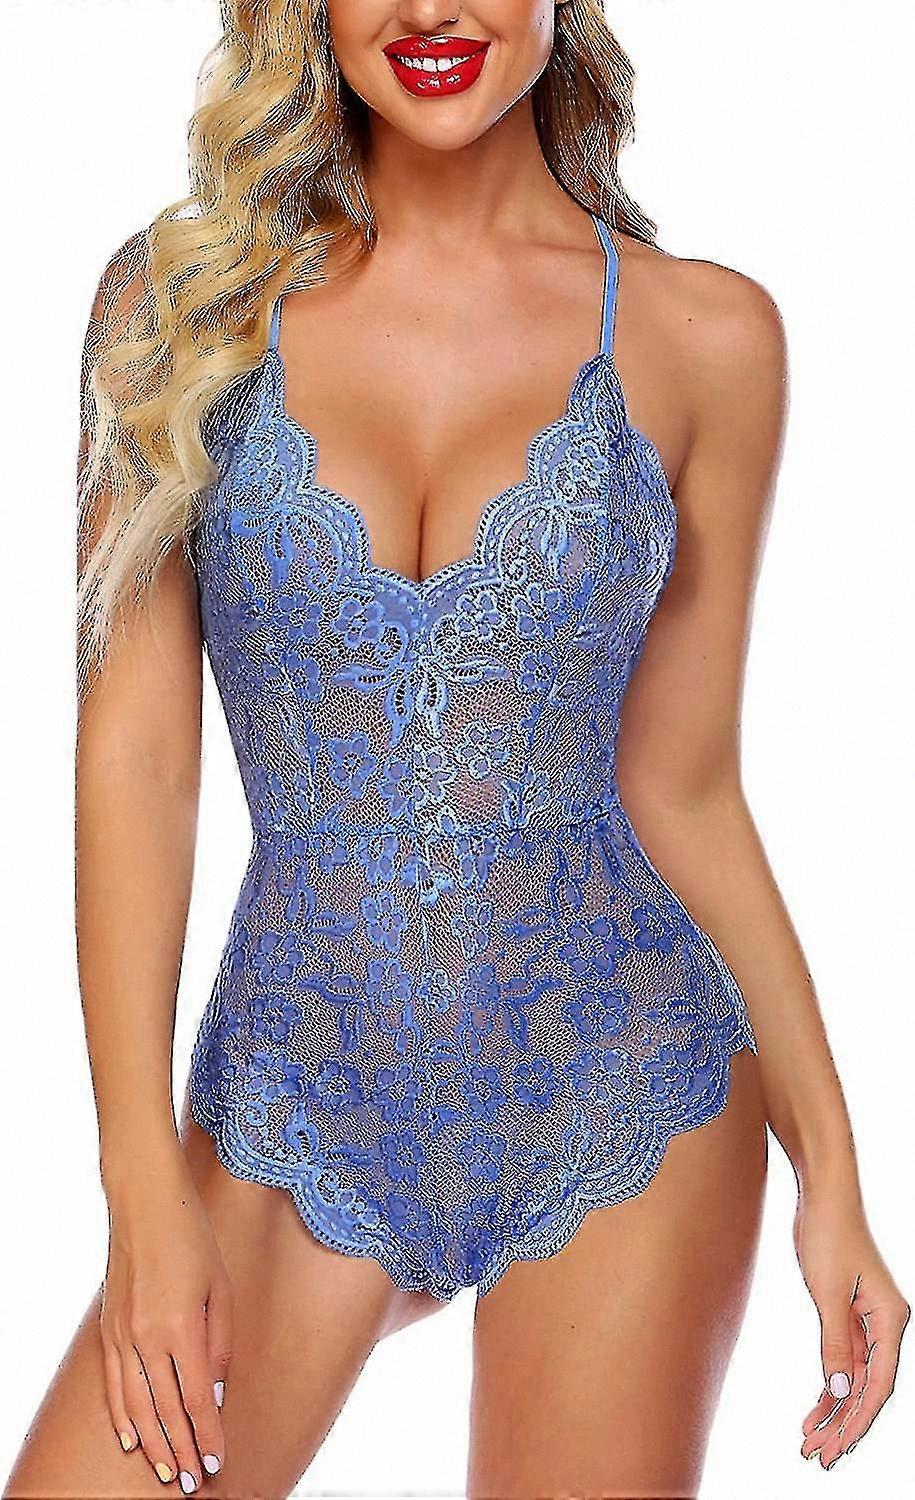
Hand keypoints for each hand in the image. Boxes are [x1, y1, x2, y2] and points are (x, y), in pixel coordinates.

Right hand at [99, 1150, 232, 1489]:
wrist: (145, 1205)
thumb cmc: (193, 1239)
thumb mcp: (222, 1288)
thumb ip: (221, 1342)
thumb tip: (218, 1390)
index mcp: (183, 1327)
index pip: (199, 1398)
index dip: (208, 1434)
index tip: (216, 1461)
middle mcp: (148, 1337)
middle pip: (166, 1410)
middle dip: (181, 1450)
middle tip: (193, 1482)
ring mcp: (122, 1335)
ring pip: (136, 1406)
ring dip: (152, 1443)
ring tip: (167, 1472)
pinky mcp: (108, 1329)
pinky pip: (113, 1384)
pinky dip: (122, 1415)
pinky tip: (131, 1439)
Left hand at [793, 1185, 908, 1470]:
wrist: (822, 1193)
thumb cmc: (827, 1234)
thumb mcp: (827, 1292)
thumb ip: (835, 1343)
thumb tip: (841, 1392)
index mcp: (892, 1321)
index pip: (880, 1386)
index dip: (859, 1421)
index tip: (837, 1448)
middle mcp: (886, 1325)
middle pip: (868, 1388)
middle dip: (843, 1424)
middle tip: (816, 1456)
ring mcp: (868, 1320)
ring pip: (855, 1378)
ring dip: (834, 1410)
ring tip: (809, 1441)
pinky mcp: (849, 1313)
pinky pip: (844, 1360)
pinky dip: (829, 1384)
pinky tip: (814, 1409)